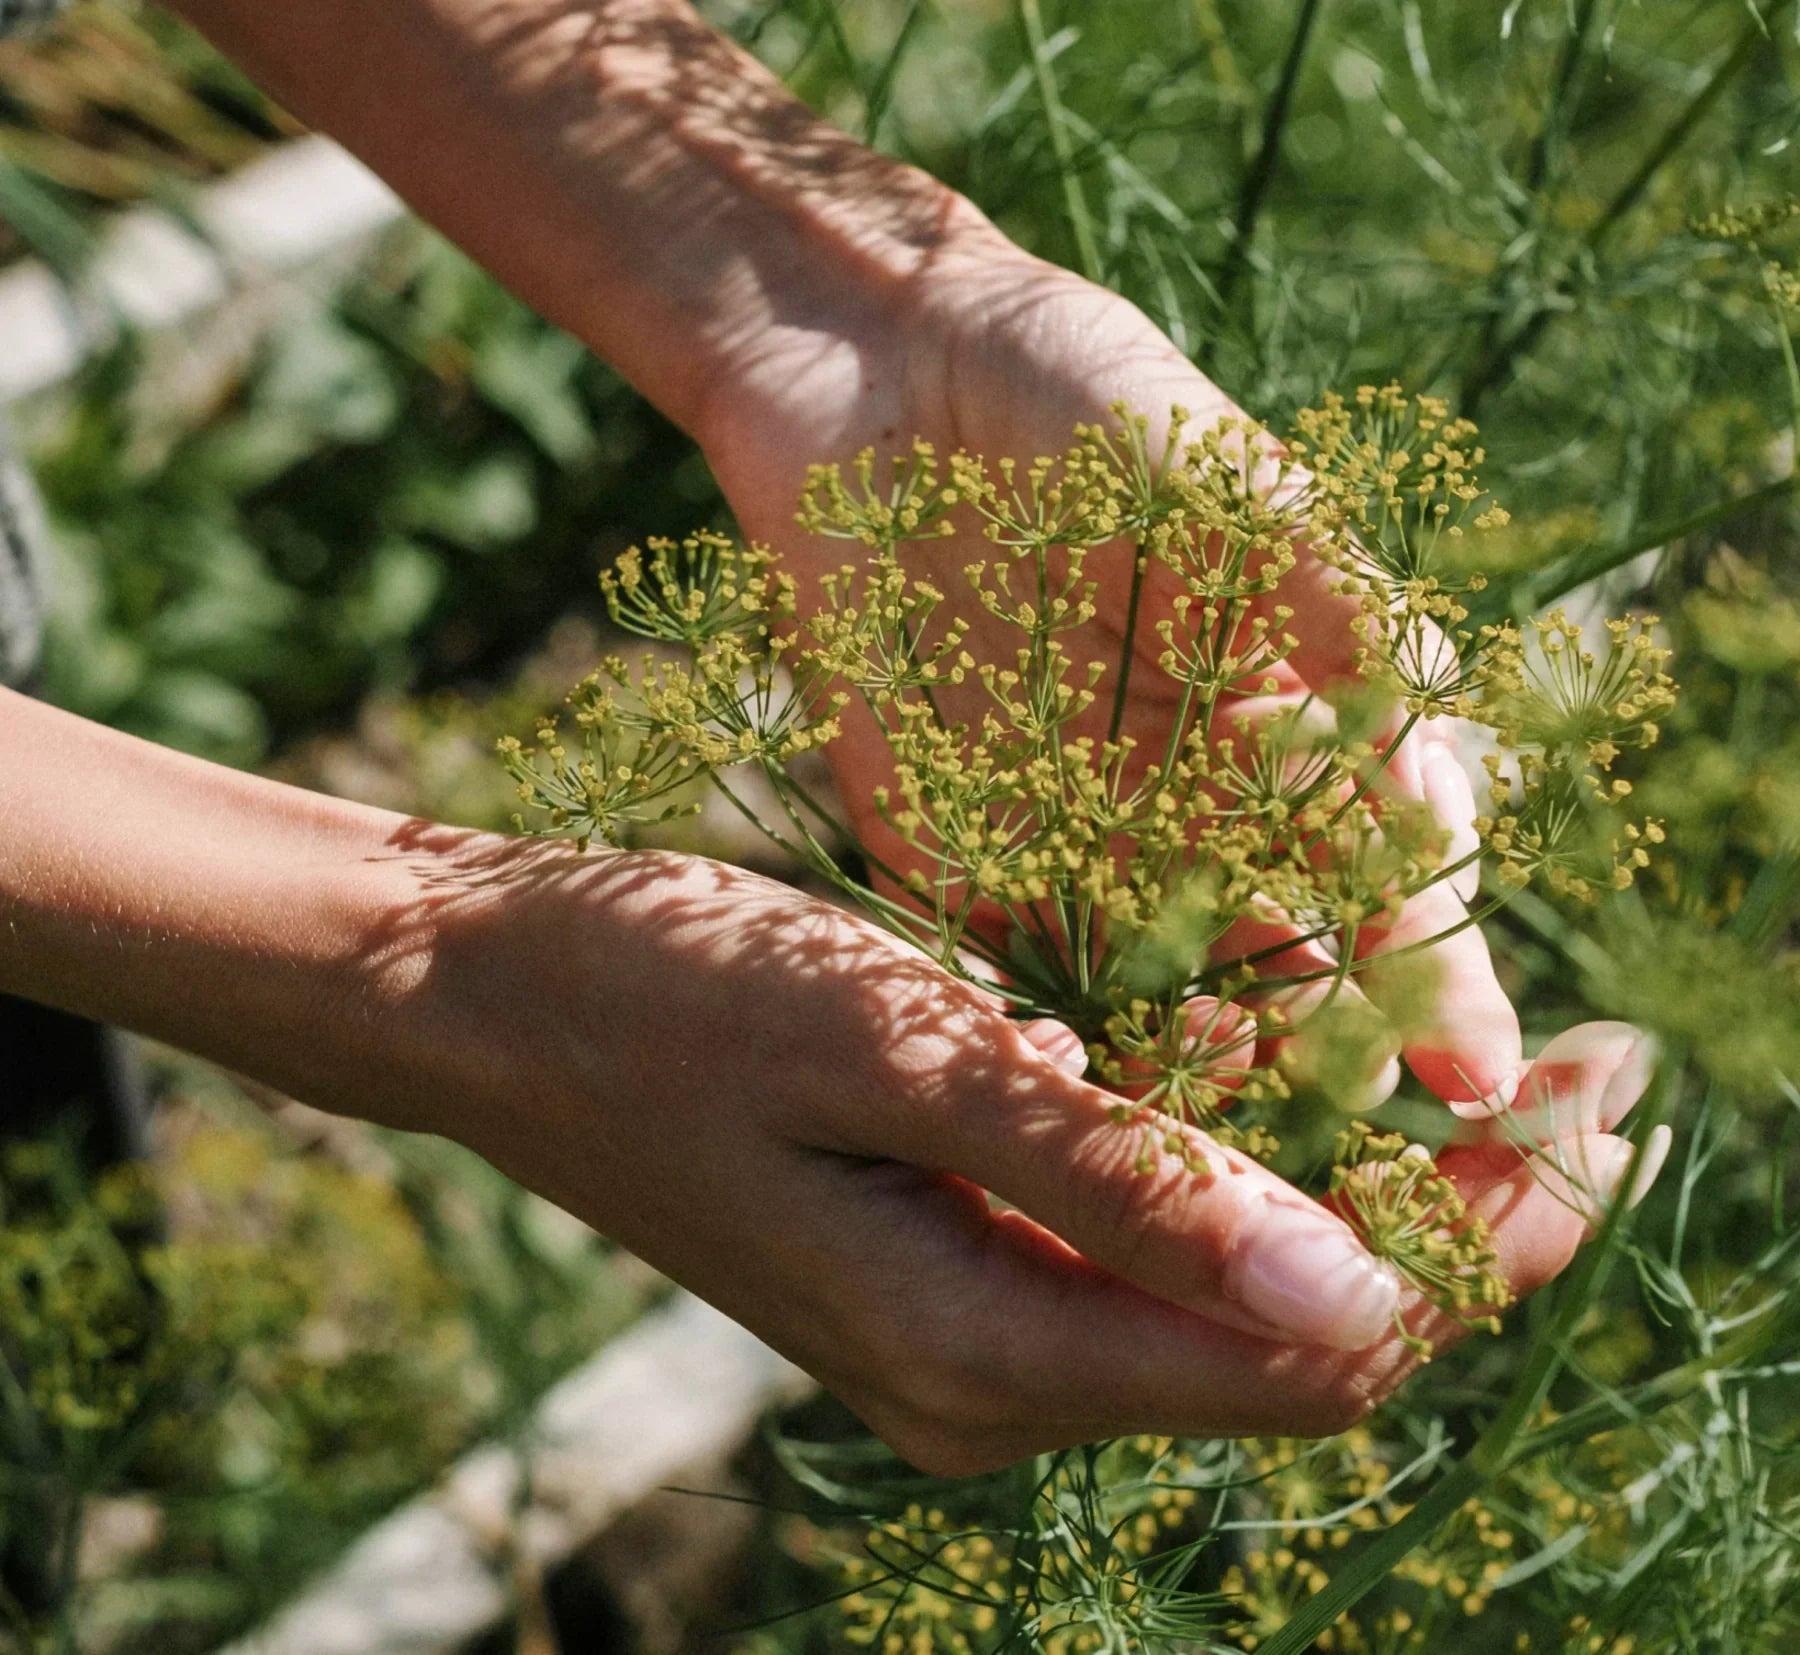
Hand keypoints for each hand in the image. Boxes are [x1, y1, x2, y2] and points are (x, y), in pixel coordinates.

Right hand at [403, 831, 1661, 1474]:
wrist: (500, 999)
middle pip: (1306, 1337)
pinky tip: (1291, 1064)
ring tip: (1478, 1058)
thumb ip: (1120, 1183)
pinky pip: (1153, 1252)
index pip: (1325, 1343)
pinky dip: (1248, 1168)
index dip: (1493, 1233)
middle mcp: (1000, 1382)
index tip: (1619, 1100)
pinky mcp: (956, 1271)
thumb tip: (1360, 1290)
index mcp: (990, 1349)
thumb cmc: (674, 996)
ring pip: (1240, 1294)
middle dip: (1468, 1213)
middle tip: (1600, 1067)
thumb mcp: (901, 1058)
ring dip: (1368, 1186)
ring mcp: (976, 1340)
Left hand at [696, 227, 1520, 1111]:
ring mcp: (1072, 835)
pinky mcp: (951, 848)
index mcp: (1288, 720)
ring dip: (1191, 1066)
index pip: (1384, 870)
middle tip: (1356, 1139)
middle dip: (1324, 1055)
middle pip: (1280, 959)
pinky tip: (1077, 1090)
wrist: (878, 378)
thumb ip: (1336, 611)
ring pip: (1153, 992)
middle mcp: (1192, 800)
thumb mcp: (1232, 481)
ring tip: (1226, 1126)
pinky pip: (1004, 965)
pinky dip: (1043, 1035)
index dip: (1436, 972)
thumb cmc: (1080, 400)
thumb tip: (1433, 770)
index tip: (1478, 1073)